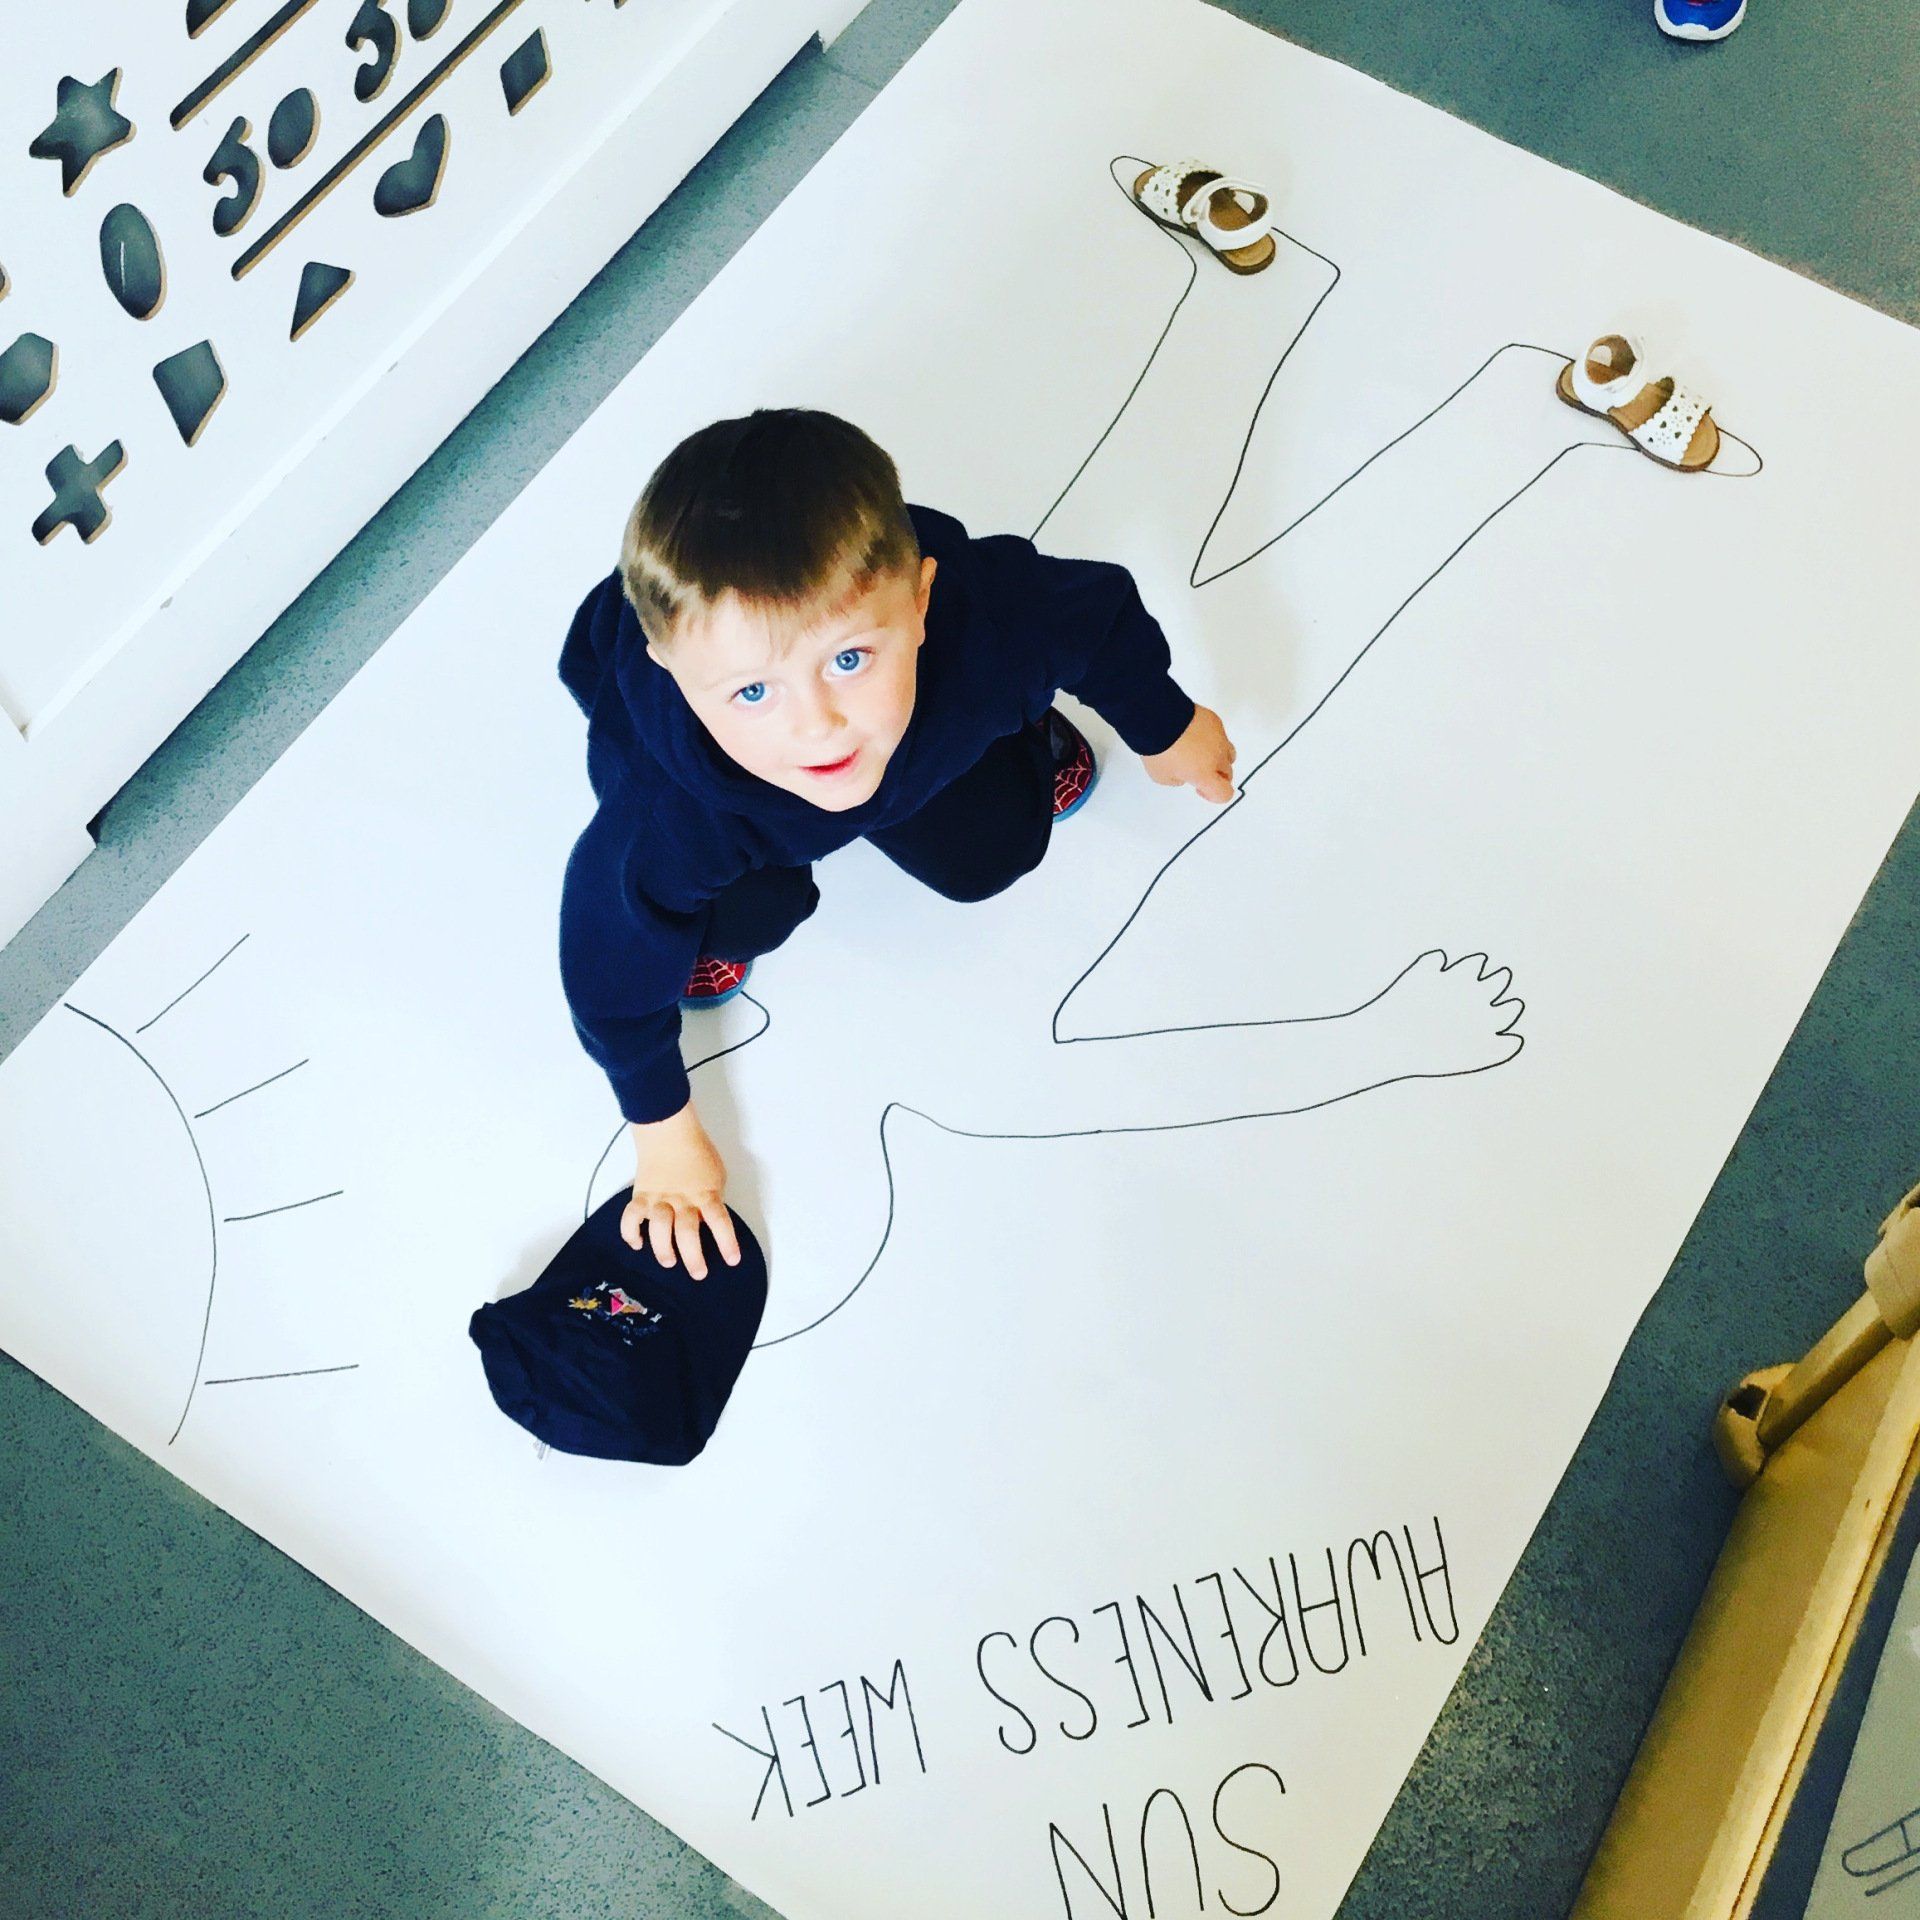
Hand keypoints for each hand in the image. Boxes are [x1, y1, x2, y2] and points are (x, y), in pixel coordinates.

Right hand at [624, 1100, 741, 1280]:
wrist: (669, 1131)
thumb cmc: (697, 1151)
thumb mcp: (716, 1175)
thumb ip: (712, 1199)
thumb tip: (707, 1219)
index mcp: (705, 1193)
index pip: (719, 1220)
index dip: (727, 1242)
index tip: (732, 1260)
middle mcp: (682, 1199)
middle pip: (688, 1232)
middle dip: (694, 1257)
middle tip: (699, 1273)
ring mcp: (660, 1199)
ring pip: (660, 1229)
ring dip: (663, 1249)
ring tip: (669, 1261)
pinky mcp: (641, 1196)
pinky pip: (631, 1217)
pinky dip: (631, 1233)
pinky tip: (637, 1243)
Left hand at [1141, 704, 1236, 802]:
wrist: (1157, 717)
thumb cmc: (1158, 748)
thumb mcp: (1161, 776)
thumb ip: (1178, 780)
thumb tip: (1184, 773)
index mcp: (1205, 774)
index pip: (1224, 793)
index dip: (1214, 795)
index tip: (1200, 788)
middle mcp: (1217, 757)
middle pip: (1228, 773)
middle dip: (1215, 776)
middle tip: (1197, 771)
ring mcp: (1218, 738)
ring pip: (1229, 753)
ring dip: (1218, 758)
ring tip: (1200, 753)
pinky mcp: (1215, 722)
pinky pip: (1220, 735)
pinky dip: (1212, 739)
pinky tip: (1195, 736)